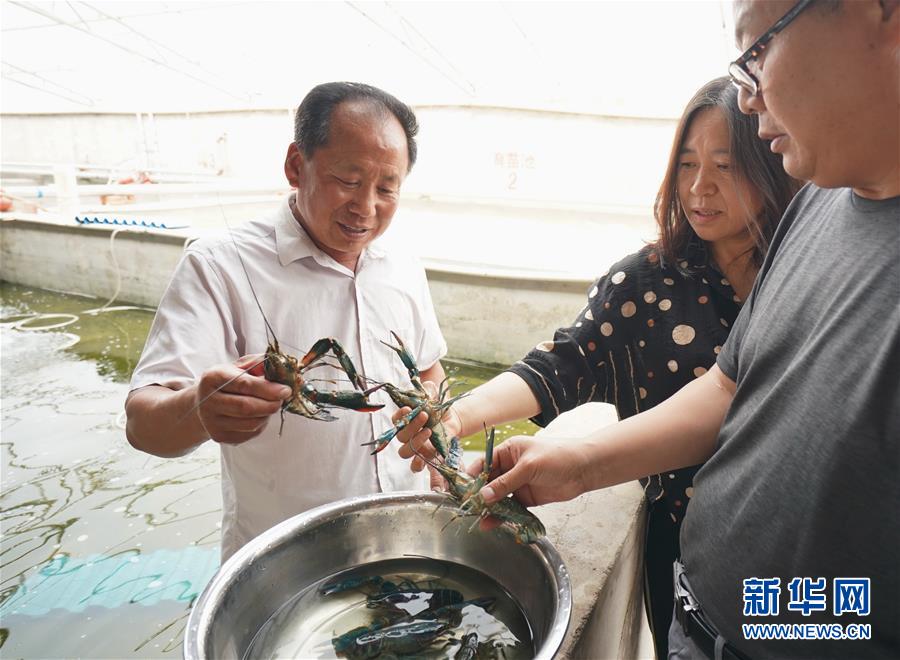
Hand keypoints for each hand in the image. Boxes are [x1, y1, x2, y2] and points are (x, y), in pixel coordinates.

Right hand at [194, 354, 290, 444]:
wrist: (206, 400)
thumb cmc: (228, 380)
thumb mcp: (241, 366)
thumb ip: (260, 364)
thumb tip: (284, 367)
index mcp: (213, 378)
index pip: (244, 385)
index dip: (268, 389)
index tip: (286, 390)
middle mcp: (208, 401)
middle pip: (247, 407)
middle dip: (271, 404)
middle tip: (282, 399)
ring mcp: (212, 422)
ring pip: (251, 423)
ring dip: (267, 414)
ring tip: (269, 404)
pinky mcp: (219, 436)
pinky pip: (250, 433)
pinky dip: (261, 424)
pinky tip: (259, 414)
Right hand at [394, 381, 461, 489]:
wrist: (452, 419)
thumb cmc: (438, 407)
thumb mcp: (434, 396)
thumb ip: (428, 390)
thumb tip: (426, 387)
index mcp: (404, 420)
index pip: (395, 419)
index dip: (399, 415)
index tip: (409, 408)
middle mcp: (406, 435)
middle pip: (400, 436)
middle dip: (411, 425)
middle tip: (425, 415)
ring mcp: (414, 447)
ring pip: (404, 452)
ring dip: (415, 441)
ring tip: (429, 431)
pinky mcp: (425, 457)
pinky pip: (415, 466)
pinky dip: (417, 464)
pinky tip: (423, 457)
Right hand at [466, 435, 591, 507]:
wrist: (584, 469)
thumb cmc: (557, 457)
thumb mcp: (529, 467)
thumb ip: (506, 482)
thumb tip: (484, 495)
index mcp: (508, 451)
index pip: (483, 463)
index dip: (472, 477)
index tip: (462, 491)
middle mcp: (510, 467)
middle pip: (488, 482)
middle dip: (478, 495)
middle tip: (467, 508)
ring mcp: (518, 483)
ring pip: (498, 497)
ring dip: (488, 508)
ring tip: (477, 519)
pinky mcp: (526, 498)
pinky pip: (510, 508)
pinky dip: (501, 515)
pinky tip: (492, 523)